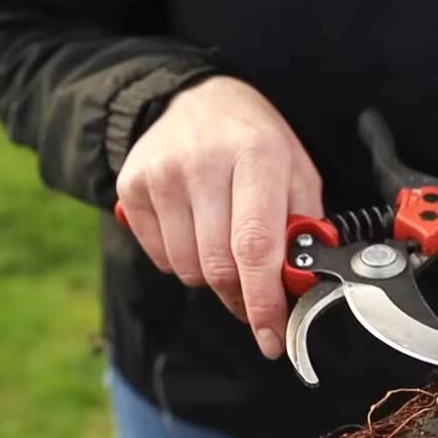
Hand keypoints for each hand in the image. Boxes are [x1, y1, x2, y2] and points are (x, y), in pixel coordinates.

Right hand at [115, 76, 322, 358]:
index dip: (263, 301)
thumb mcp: (297, 173)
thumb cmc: (257, 144)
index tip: (272, 338)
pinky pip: (161, 257)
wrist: (198, 100)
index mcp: (257, 157)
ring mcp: (162, 175)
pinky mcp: (132, 186)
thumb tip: (301, 284)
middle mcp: (204, 164)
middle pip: (218, 267)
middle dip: (241, 297)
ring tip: (226, 247)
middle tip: (255, 299)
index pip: (255, 247)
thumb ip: (304, 227)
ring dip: (213, 278)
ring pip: (188, 268)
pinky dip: (184, 261)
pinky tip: (197, 232)